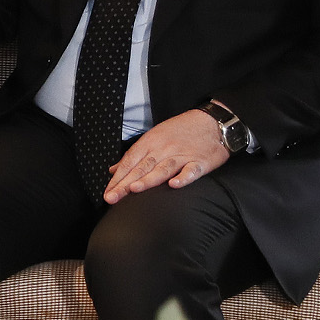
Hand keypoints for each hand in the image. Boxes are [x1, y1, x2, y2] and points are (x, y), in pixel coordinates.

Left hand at [103, 109, 229, 203]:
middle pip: (141, 167)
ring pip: (162, 168)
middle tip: (112, 198)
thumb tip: (114, 170)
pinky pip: (191, 170)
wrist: (212, 122)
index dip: (117, 179)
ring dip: (148, 179)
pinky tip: (174, 185)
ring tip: (134, 189)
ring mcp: (182, 155)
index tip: (108, 194)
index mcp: (150, 143)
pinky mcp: (201, 161)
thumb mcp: (154, 137)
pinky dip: (183, 177)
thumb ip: (135, 156)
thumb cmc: (181, 130)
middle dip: (125, 184)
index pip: (130, 162)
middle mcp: (163, 149)